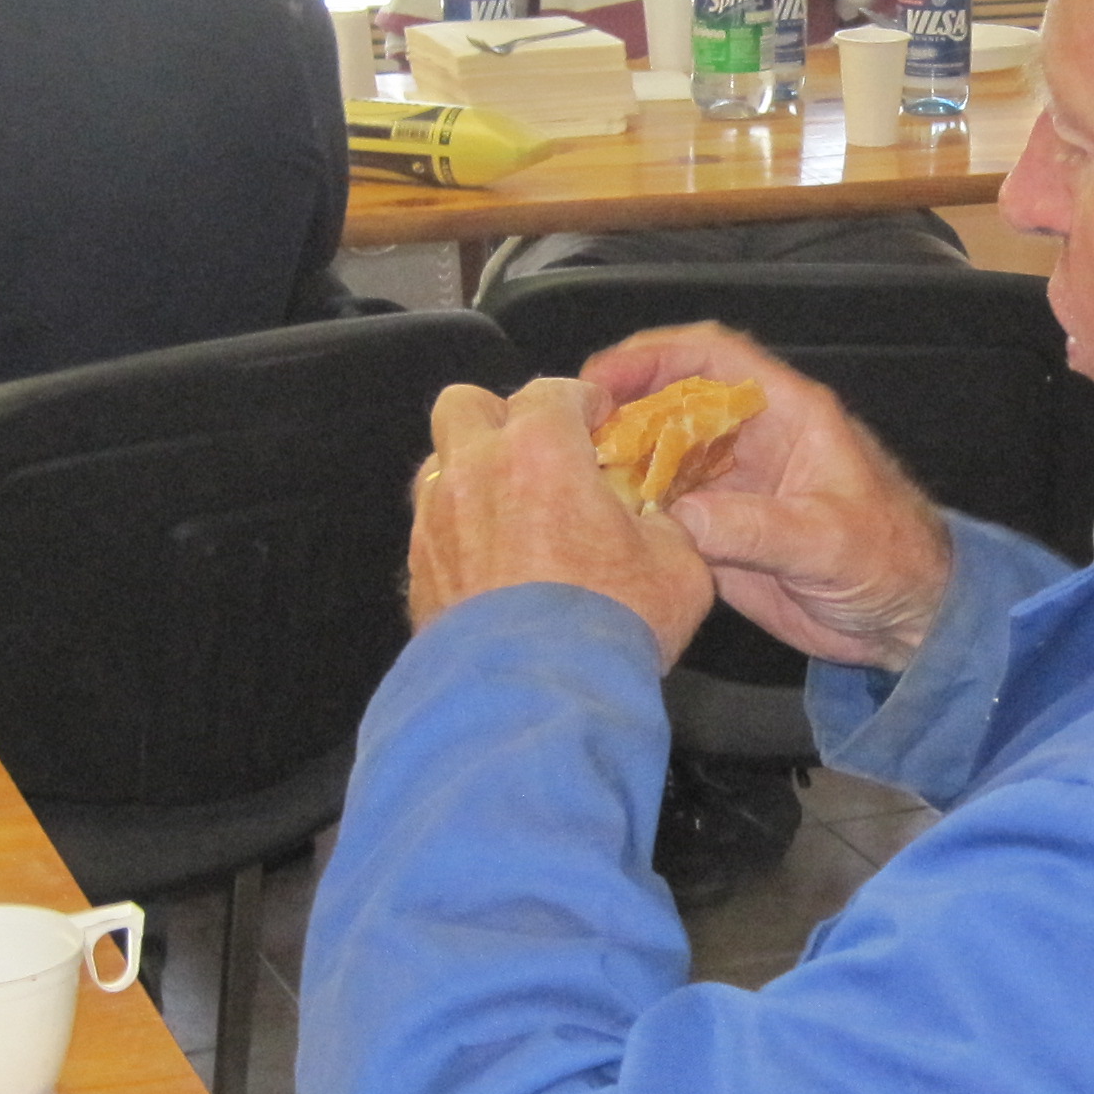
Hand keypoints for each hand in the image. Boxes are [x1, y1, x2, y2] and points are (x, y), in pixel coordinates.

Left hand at [405, 378, 712, 658]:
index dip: (582, 401)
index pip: (553, 390)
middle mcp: (475, 472)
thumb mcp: (677, 568)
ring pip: (439, 465)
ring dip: (472, 474)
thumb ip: (665, 528)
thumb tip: (654, 523)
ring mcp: (435, 522)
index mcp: (540, 451)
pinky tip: (492, 568)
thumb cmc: (609, 625)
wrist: (533, 703)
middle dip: (501, 418)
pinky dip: (458, 534)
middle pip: (467, 405)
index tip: (600, 422)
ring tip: (510, 511)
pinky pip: (431, 530)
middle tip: (540, 453)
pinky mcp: (416, 574)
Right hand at [582, 323, 953, 672]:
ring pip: (659, 455)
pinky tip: (599, 525)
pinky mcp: (719, 533)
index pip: (713, 357)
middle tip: (570, 433)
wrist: (907, 622)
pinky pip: (663, 510)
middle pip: (672, 400)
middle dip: (620, 408)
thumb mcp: (828, 540)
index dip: (655, 354)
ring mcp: (732, 486)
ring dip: (618, 463)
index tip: (604, 377)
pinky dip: (630, 513)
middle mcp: (752, 440)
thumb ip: (757, 527)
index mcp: (787, 414)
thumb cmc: (890, 562)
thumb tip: (683, 517)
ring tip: (571, 479)